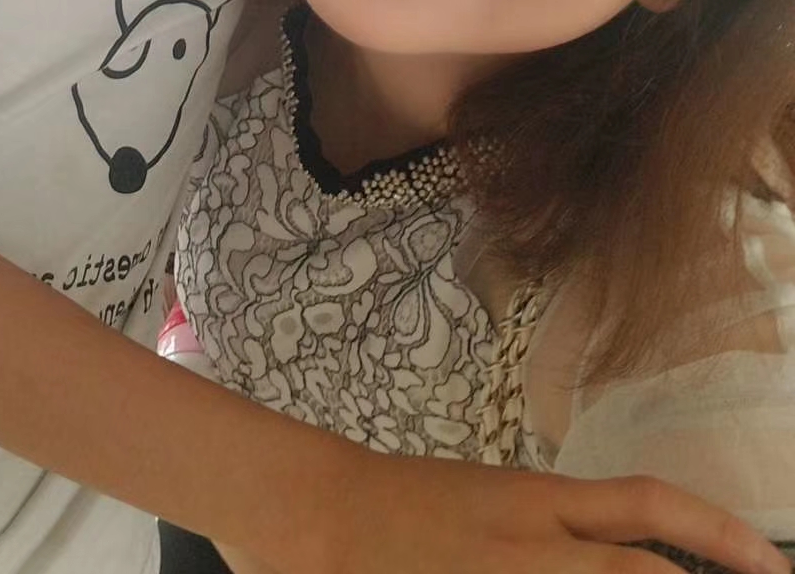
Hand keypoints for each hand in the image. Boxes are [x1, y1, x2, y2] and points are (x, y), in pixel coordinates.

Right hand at [299, 453, 789, 573]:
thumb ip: (555, 528)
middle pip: (642, 569)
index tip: (769, 561)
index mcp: (535, 498)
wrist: (317, 509)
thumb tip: (623, 557)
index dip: (718, 531)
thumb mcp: (487, 500)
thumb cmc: (397, 504)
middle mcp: (533, 542)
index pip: (647, 506)